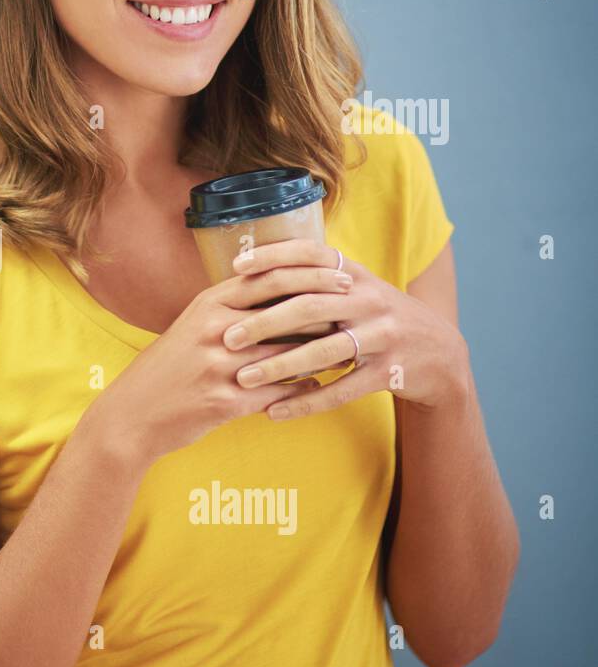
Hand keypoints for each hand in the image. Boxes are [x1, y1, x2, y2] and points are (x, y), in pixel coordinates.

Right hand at [88, 257, 350, 463]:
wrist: (132, 414)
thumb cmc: (167, 368)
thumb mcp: (191, 326)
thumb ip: (228, 308)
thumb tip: (272, 288)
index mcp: (207, 305)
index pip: (267, 277)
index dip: (307, 272)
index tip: (339, 270)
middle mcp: (214, 330)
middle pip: (282, 309)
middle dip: (323, 304)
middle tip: (354, 301)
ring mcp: (219, 366)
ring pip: (285, 353)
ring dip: (320, 350)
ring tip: (348, 346)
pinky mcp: (224, 401)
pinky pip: (276, 392)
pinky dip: (302, 389)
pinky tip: (320, 386)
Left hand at [223, 238, 469, 418]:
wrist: (440, 353)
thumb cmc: (377, 317)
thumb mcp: (354, 289)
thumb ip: (314, 279)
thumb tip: (253, 271)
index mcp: (355, 274)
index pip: (312, 254)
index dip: (274, 256)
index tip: (236, 266)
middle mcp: (369, 299)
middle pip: (310, 305)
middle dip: (264, 322)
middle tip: (227, 337)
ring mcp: (382, 335)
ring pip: (324, 350)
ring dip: (279, 366)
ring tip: (243, 378)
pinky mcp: (389, 371)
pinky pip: (342, 390)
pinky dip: (306, 402)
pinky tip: (274, 412)